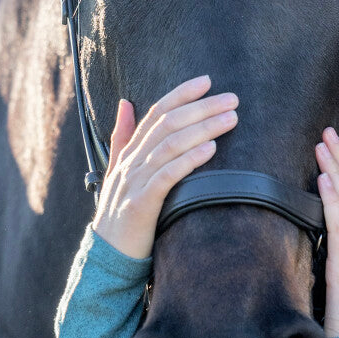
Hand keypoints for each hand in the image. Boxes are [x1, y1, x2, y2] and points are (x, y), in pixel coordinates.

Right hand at [93, 76, 238, 259]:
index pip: (155, 114)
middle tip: (232, 98)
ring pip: (170, 145)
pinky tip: (210, 149)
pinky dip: (189, 159)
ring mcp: (135, 182)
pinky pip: (167, 176)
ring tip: (230, 118)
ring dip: (203, 128)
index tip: (207, 81)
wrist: (106, 256)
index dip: (180, 94)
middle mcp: (131, 163)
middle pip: (167, 124)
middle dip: (201, 107)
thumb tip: (126, 103)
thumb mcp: (117, 172)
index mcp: (128, 154)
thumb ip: (123, 138)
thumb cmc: (120, 215)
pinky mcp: (141, 204)